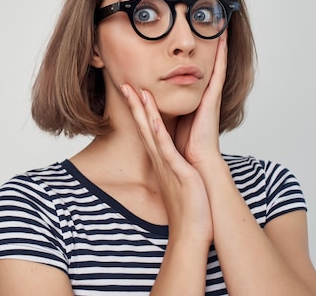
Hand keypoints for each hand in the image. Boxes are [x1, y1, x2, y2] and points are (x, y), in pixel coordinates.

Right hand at [120, 83, 212, 241]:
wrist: (191, 233)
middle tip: (124, 83)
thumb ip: (174, 168)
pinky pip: (164, 149)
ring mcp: (166, 165)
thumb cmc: (188, 209)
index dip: (139, 110)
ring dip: (142, 111)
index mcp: (162, 159)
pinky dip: (157, 133)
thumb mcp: (179, 180)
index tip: (133, 91)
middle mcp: (160, 159)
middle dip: (134, 104)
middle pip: (143, 126)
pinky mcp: (176, 172)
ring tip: (135, 91)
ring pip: (151, 133)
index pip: (147, 130)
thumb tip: (174, 161)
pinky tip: (151, 118)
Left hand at [175, 34, 227, 165]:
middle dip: (209, 48)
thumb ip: (162, 111)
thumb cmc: (183, 148)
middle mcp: (203, 97)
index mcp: (192, 102)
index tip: (193, 41)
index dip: (194, 59)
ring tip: (219, 26)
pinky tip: (221, 42)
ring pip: (214, 66)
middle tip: (211, 25)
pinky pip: (217, 74)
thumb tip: (147, 99)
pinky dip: (220, 58)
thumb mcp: (169, 123)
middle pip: (205, 67)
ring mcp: (210, 98)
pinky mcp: (213, 101)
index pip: (193, 75)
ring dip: (217, 47)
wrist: (197, 163)